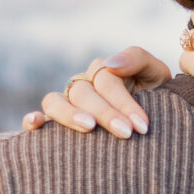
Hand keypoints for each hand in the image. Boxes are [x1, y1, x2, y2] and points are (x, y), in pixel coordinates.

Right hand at [22, 47, 170, 137]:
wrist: (160, 126)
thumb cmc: (158, 98)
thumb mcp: (155, 74)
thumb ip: (137, 59)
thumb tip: (110, 63)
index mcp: (104, 71)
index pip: (106, 80)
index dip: (124, 102)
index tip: (141, 126)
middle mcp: (82, 84)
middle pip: (83, 92)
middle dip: (105, 113)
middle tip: (126, 134)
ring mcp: (67, 103)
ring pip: (56, 101)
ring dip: (69, 114)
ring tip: (89, 128)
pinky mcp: (56, 124)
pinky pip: (40, 118)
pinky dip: (33, 119)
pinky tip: (36, 124)